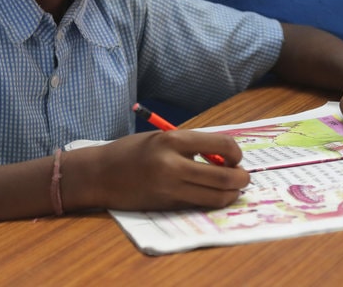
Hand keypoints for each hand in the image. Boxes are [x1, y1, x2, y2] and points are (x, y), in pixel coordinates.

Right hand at [67, 130, 249, 211]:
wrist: (99, 174)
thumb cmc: (130, 151)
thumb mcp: (160, 138)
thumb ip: (189, 145)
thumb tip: (223, 155)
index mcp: (172, 139)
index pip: (221, 144)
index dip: (236, 152)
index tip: (235, 156)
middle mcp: (173, 164)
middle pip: (223, 176)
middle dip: (241, 178)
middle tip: (244, 177)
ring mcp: (170, 187)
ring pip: (216, 196)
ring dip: (231, 193)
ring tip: (232, 188)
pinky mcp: (166, 204)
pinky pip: (199, 204)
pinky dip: (212, 200)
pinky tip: (211, 194)